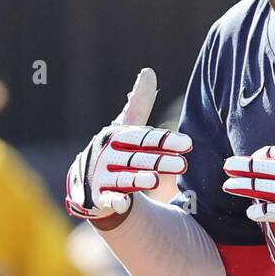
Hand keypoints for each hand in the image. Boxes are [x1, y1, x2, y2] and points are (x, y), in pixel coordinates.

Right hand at [65, 67, 191, 220]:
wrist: (86, 180)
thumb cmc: (113, 150)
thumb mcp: (125, 127)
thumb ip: (138, 104)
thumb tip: (149, 71)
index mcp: (115, 136)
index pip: (143, 137)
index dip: (165, 140)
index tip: (187, 144)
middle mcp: (107, 155)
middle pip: (137, 157)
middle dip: (159, 160)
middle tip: (183, 164)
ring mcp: (100, 176)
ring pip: (124, 178)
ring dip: (138, 178)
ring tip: (156, 180)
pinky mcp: (98, 197)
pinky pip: (107, 199)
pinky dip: (114, 201)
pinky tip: (123, 204)